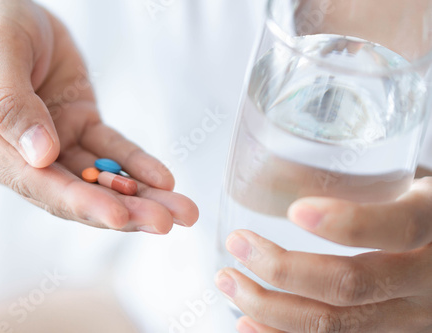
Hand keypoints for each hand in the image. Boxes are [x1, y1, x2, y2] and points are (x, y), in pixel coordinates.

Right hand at [0, 0, 197, 231]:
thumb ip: (10, 104)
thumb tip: (42, 155)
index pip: (32, 182)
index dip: (78, 201)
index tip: (116, 216)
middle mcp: (15, 151)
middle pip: (72, 190)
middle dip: (121, 209)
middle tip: (165, 222)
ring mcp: (51, 140)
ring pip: (98, 176)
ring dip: (140, 195)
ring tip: (179, 211)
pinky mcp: (77, 124)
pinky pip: (110, 148)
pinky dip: (136, 164)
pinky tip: (163, 179)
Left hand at [216, 175, 431, 331]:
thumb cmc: (416, 213)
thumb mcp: (403, 186)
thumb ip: (361, 184)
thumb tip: (281, 167)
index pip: (400, 228)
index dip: (348, 222)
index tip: (295, 211)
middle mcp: (427, 279)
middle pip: (352, 285)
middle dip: (283, 269)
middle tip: (238, 244)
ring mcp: (409, 317)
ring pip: (335, 324)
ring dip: (271, 307)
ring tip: (229, 281)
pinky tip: (248, 322)